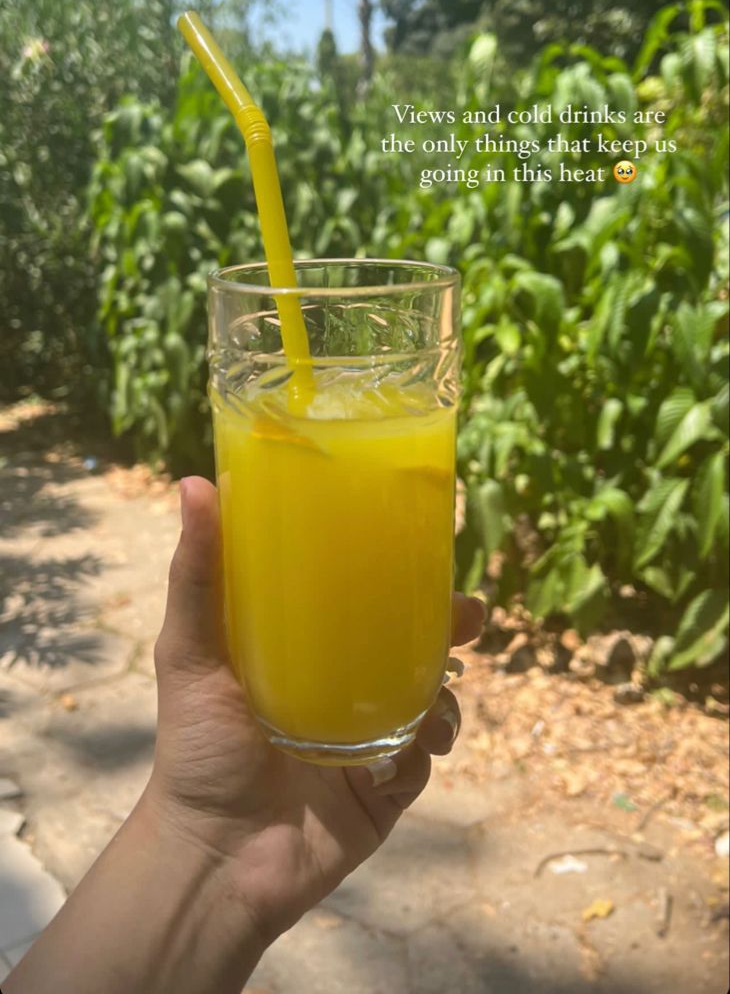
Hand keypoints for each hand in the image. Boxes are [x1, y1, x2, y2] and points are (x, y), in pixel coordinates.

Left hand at [144, 476, 483, 946]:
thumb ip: (198, 573)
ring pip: (429, 697)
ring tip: (441, 695)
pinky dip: (429, 744)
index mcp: (300, 652)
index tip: (426, 540)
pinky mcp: (384, 789)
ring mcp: (365, 740)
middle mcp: (338, 690)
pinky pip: (423, 756)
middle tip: (471, 614)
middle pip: (409, 643)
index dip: (394, 573)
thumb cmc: (197, 748)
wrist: (215, 858)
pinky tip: (420, 744)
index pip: (355, 600)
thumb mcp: (190, 650)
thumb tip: (193, 483)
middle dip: (449, 625)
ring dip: (446, 689)